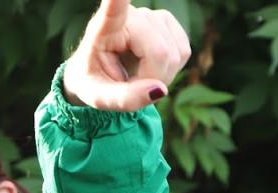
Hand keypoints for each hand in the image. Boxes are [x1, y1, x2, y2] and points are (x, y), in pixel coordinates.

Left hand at [64, 0, 191, 111]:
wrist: (98, 73)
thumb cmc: (94, 82)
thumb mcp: (99, 98)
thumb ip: (124, 99)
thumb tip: (160, 90)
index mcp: (103, 28)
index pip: (113, 10)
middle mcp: (131, 15)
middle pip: (160, 52)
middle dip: (151, 78)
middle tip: (130, 85)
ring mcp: (153, 15)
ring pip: (175, 53)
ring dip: (161, 76)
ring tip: (137, 76)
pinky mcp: (168, 22)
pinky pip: (183, 52)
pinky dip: (171, 69)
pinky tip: (150, 67)